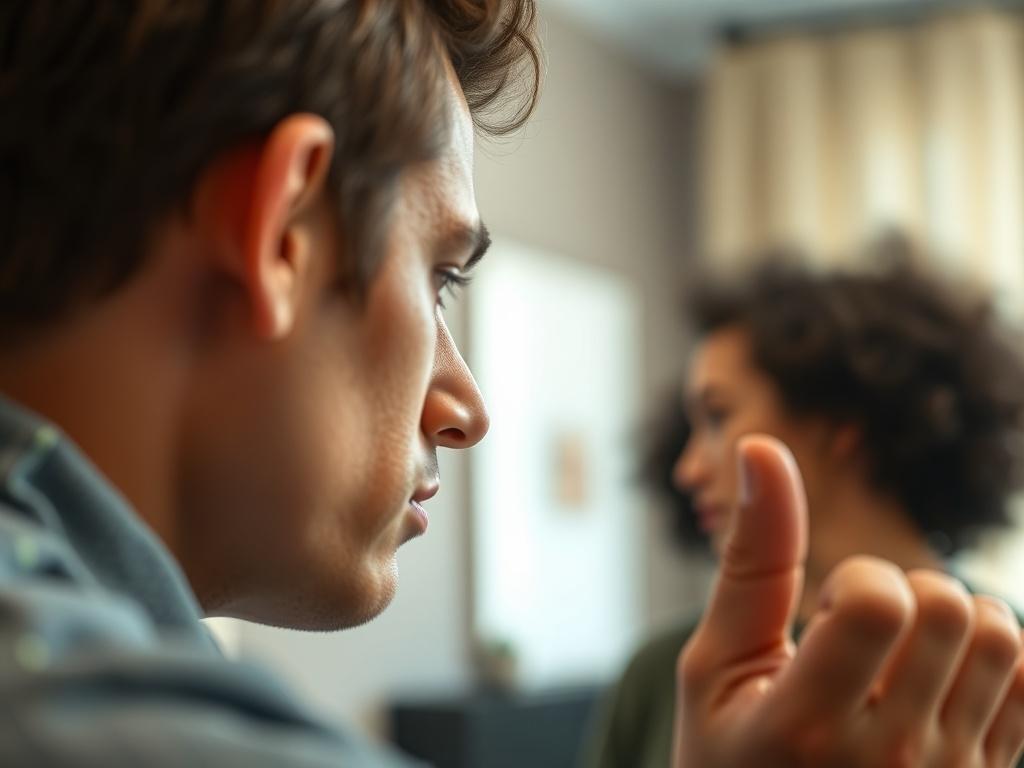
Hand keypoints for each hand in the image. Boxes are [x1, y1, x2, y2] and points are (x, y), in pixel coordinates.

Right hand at [673, 435, 1023, 766]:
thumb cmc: (733, 753)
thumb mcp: (715, 665)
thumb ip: (750, 560)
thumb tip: (762, 447)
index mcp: (806, 727)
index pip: (884, 602)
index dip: (858, 578)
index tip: (826, 615)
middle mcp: (892, 761)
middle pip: (950, 607)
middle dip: (902, 591)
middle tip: (859, 637)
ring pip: (1002, 636)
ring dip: (951, 620)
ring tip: (899, 657)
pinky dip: (994, 656)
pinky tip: (940, 679)